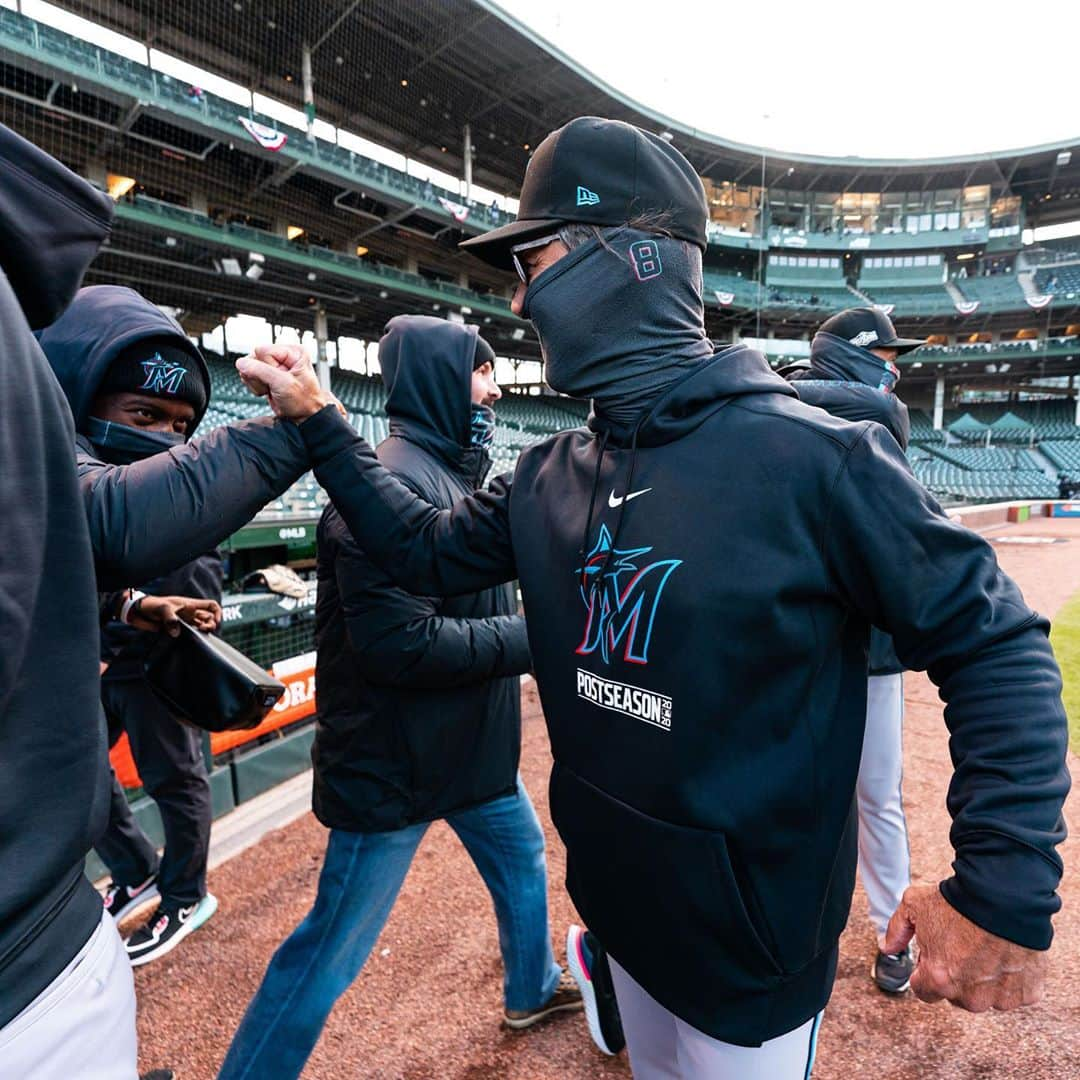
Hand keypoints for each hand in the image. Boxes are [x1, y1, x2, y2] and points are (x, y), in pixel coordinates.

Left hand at [128, 595, 222, 636]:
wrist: (138, 612)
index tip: (215, 621)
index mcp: (190, 604)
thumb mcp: (162, 608)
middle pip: (208, 619)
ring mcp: (184, 622)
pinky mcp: (176, 631)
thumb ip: (170, 620)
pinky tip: (191, 641)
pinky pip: (189, 635)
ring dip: (203, 632)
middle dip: (210, 625)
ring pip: (200, 627)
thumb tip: (177, 633)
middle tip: (203, 630)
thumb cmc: (151, 605)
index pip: (211, 606)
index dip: (217, 613)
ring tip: (199, 635)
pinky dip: (193, 638)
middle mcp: (189, 614)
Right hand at [236, 344, 340, 421]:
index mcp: (293, 351)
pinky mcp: (267, 376)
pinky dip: (256, 387)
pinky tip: (268, 391)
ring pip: (249, 368)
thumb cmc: (304, 401)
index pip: (262, 350)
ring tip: (273, 390)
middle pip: (254, 358)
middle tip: (274, 387)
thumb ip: (260, 371)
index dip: (266, 367)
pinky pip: (249, 376)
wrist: (304, 417)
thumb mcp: (283, 384)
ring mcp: (274, 366)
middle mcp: (283, 356)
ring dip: (258, 383)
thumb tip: (241, 363)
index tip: (277, 380)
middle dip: (260, 377)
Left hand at [884, 883, 1046, 1011]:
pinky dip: (1011, 976)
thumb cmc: (958, 899)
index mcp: (939, 979)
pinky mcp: (1028, 993)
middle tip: (960, 945)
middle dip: (955, 974)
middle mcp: (970, 996)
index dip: (925, 969)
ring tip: (985, 945)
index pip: (923, 990)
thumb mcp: (913, 905)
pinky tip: (1006, 951)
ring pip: (986, 996)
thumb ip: (896, 930)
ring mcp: (1001, 998)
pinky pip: (1015, 991)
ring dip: (984, 978)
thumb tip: (887, 947)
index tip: (933, 953)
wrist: (1005, 893)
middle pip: (955, 994)